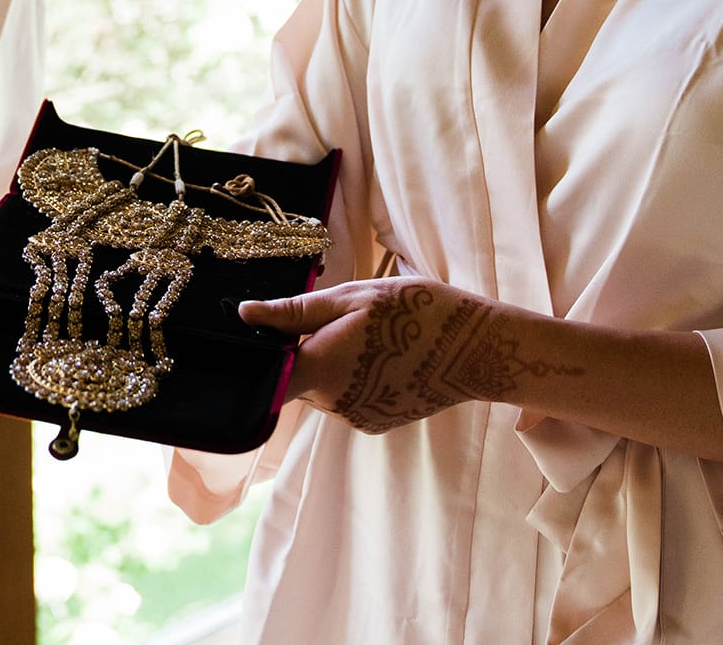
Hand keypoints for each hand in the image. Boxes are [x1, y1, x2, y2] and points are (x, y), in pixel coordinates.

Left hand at [241, 277, 564, 434]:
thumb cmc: (416, 312)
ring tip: (376, 338)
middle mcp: (333, 403)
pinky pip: (349, 400)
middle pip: (298, 377)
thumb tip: (246, 314)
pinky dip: (358, 380)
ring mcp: (356, 419)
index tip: (265, 338)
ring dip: (336, 364)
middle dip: (310, 350)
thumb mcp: (355, 296)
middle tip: (348, 320)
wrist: (475, 350)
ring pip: (324, 389)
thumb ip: (296, 311)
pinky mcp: (376, 425)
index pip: (267, 380)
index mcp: (321, 368)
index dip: (259, 360)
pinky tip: (389, 359)